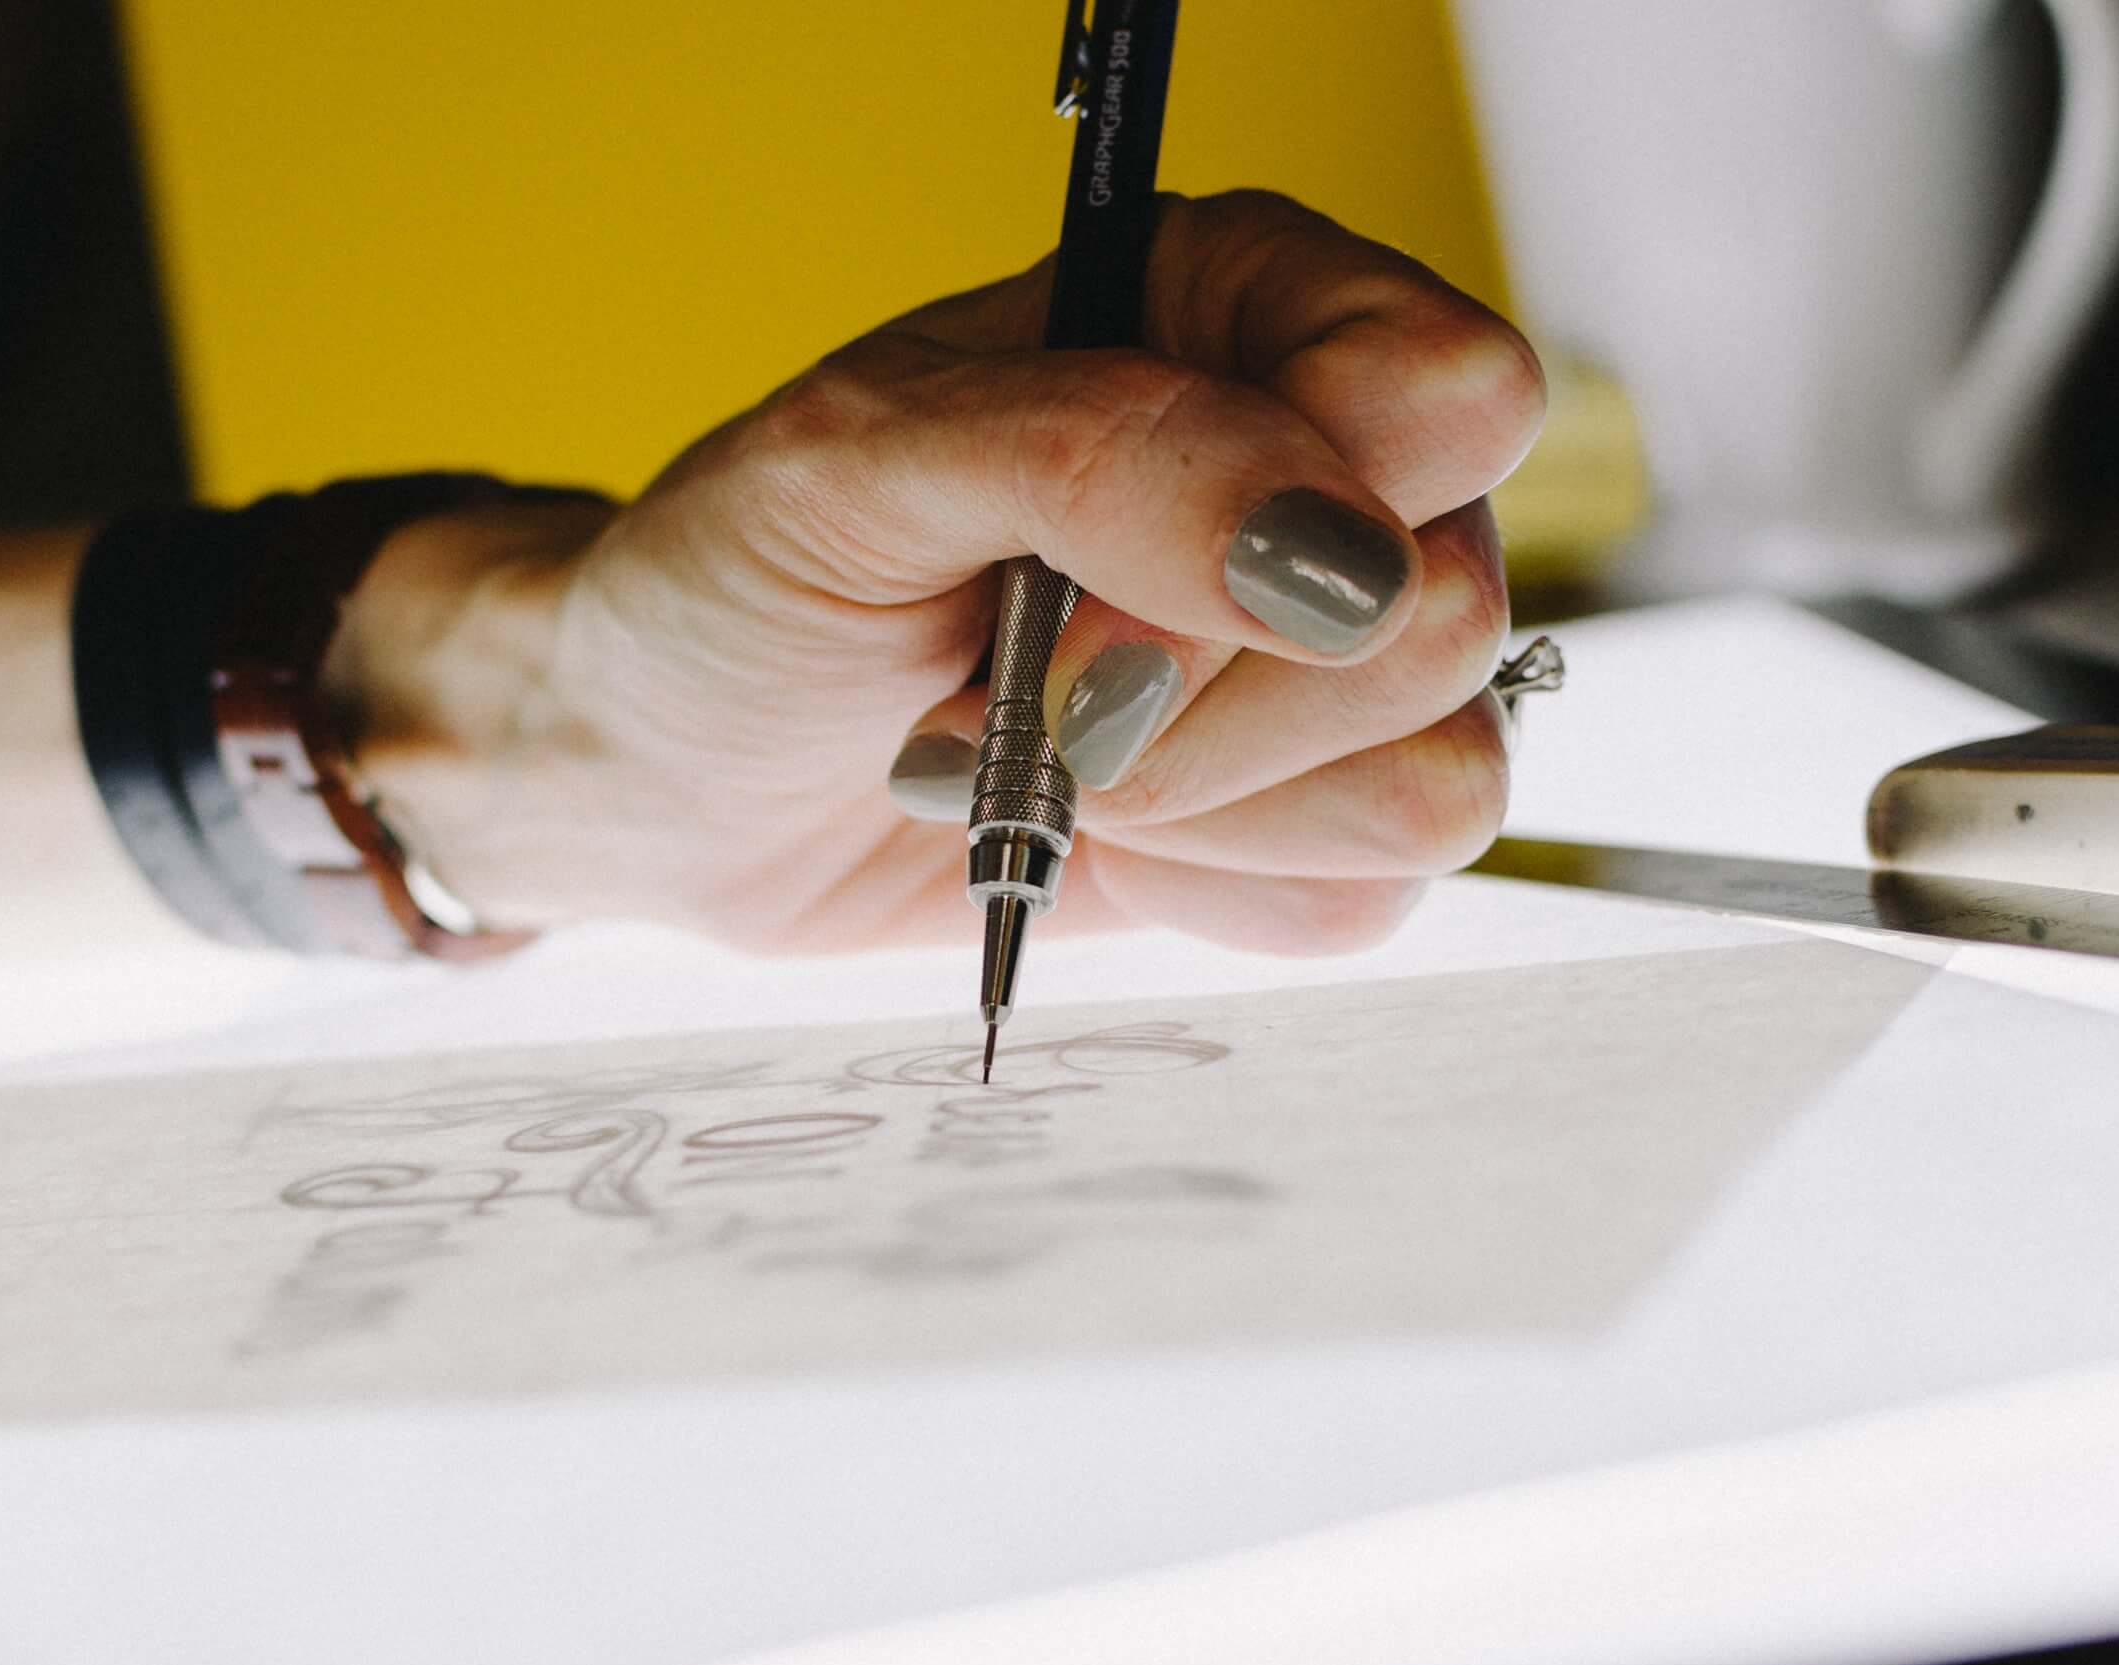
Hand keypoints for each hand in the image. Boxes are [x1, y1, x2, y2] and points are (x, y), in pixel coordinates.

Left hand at [346, 189, 1542, 954]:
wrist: (668, 775)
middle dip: (1196, 693)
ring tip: (1030, 755)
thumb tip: (1336, 552)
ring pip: (1436, 780)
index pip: (1450, 391)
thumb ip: (1105, 457)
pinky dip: (1204, 889)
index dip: (1311, 510)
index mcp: (1235, 314)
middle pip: (1446, 612)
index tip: (1101, 581)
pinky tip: (1085, 834)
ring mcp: (1323, 663)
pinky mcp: (1298, 820)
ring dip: (1193, 803)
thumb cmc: (742, 586)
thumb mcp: (861, 464)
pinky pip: (1364, 896)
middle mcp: (1319, 477)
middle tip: (1019, 686)